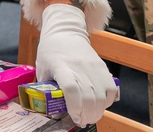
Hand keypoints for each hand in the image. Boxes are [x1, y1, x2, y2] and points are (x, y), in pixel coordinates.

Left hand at [36, 4, 117, 125]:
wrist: (65, 32)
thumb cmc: (50, 51)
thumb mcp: (41, 67)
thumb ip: (45, 87)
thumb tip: (49, 108)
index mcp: (60, 66)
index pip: (71, 88)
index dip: (74, 106)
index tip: (73, 116)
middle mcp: (78, 66)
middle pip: (89, 97)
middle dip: (87, 115)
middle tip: (82, 120)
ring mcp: (93, 66)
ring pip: (102, 96)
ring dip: (97, 111)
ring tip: (90, 115)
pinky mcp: (102, 67)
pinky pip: (111, 89)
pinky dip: (107, 101)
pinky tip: (99, 105)